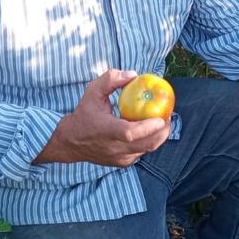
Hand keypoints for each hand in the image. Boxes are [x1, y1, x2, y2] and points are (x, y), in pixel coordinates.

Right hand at [33, 69, 170, 166]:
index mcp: (106, 131)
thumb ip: (110, 80)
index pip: (130, 133)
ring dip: (158, 136)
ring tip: (162, 122)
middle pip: (146, 144)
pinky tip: (149, 131)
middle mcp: (114, 148)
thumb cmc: (83, 115)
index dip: (148, 126)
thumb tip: (133, 75)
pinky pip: (141, 153)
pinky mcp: (122, 163)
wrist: (70, 142)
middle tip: (168, 115)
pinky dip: (148, 142)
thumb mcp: (92, 92)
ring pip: (147, 150)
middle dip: (162, 131)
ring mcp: (119, 158)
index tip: (161, 117)